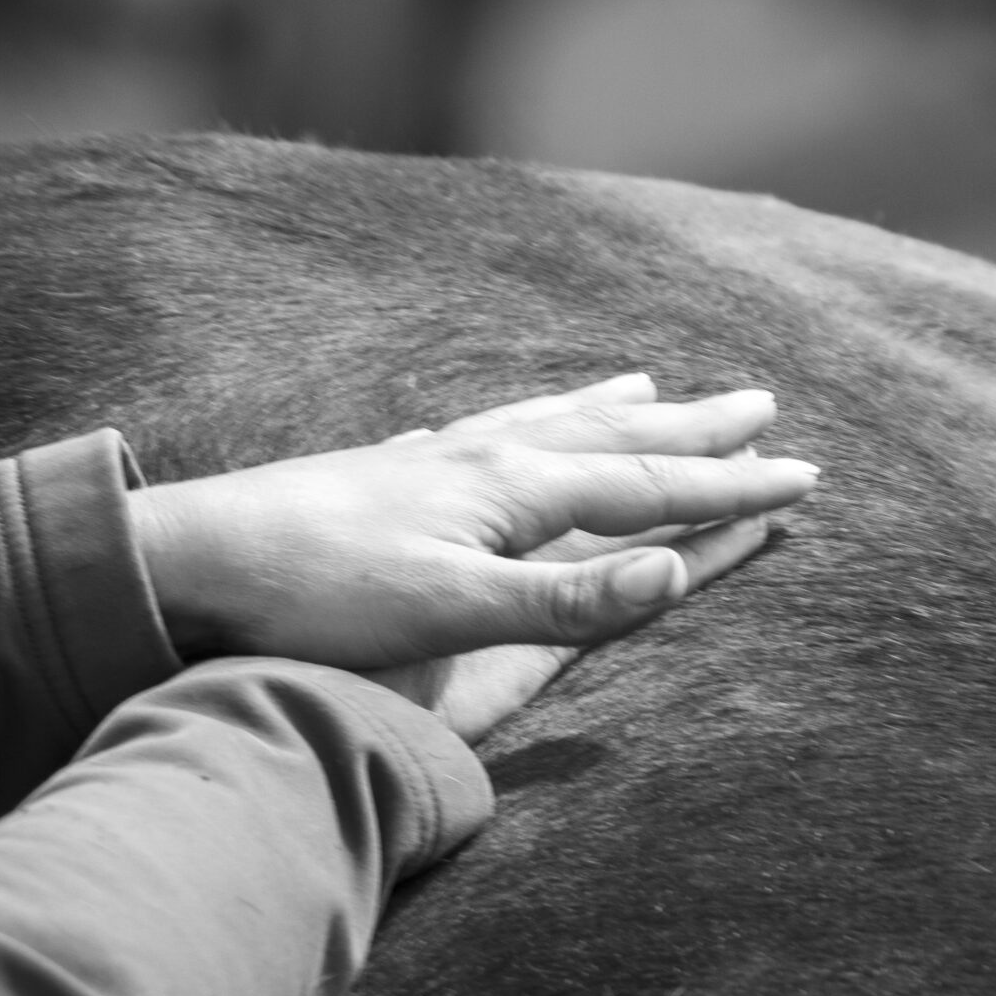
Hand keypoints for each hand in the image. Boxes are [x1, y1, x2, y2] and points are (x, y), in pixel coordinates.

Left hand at [129, 374, 816, 732]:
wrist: (187, 560)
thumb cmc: (314, 596)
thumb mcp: (449, 610)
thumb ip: (563, 599)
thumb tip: (678, 573)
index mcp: (510, 491)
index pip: (646, 487)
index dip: (730, 489)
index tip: (807, 477)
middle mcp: (479, 459)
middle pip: (609, 438)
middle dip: (692, 430)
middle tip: (764, 402)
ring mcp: (429, 462)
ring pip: (544, 424)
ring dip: (607, 411)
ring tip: (650, 385)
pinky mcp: (383, 476)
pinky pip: (478, 434)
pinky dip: (517, 423)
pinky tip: (497, 424)